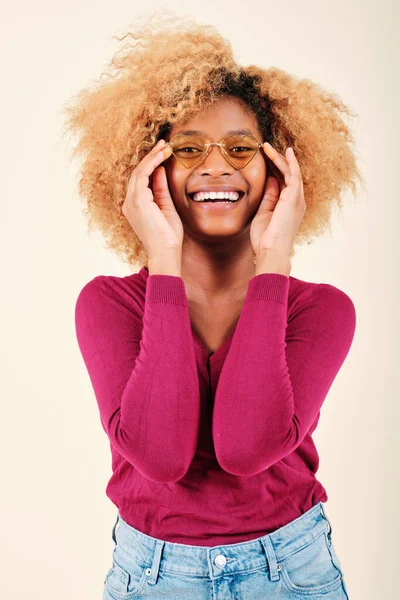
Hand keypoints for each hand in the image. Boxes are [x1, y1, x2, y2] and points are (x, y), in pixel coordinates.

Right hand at [121, 139, 183, 258]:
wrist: (166, 252)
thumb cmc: (168, 236)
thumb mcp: (166, 208)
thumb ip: (161, 189)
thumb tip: (160, 170)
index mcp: (135, 207)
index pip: (140, 181)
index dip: (151, 165)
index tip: (163, 154)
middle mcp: (129, 203)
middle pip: (137, 173)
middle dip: (151, 157)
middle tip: (164, 144)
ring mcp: (131, 202)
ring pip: (139, 172)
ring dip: (152, 157)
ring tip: (165, 146)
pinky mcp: (137, 200)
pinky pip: (142, 175)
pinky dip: (152, 163)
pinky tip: (162, 157)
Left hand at [250, 143, 305, 257]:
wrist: (270, 250)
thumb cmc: (265, 238)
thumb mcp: (263, 213)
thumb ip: (268, 196)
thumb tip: (270, 180)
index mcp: (288, 207)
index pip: (282, 183)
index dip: (274, 169)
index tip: (264, 159)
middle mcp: (295, 201)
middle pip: (287, 175)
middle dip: (276, 160)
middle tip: (264, 148)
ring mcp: (296, 199)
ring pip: (290, 172)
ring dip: (279, 158)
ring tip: (266, 146)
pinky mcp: (294, 197)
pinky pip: (293, 175)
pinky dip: (290, 162)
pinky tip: (285, 152)